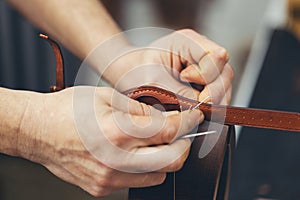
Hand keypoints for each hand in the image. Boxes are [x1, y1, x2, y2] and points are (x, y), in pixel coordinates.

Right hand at [18, 86, 201, 196]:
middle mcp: (116, 160)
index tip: (193, 117)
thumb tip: (165, 115)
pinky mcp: (102, 188)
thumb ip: (140, 108)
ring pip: (158, 175)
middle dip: (184, 144)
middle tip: (181, 131)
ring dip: (165, 158)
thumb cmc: (68, 109)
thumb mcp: (106, 97)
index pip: (169, 131)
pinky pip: (136, 182)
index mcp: (117, 132)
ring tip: (156, 141)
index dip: (187, 122)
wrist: (37, 131)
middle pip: (172, 161)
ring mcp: (109, 179)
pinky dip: (144, 168)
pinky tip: (135, 153)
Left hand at [103, 29, 233, 104]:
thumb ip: (179, 93)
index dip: (206, 75)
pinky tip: (197, 107)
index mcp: (188, 41)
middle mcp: (201, 51)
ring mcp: (206, 66)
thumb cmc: (139, 72)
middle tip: (197, 104)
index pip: (216, 56)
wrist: (133, 74)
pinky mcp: (206, 80)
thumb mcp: (154, 81)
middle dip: (213, 93)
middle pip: (225, 73)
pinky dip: (211, 105)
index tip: (185, 80)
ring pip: (225, 85)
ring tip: (194, 106)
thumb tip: (200, 108)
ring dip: (214, 101)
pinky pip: (218, 94)